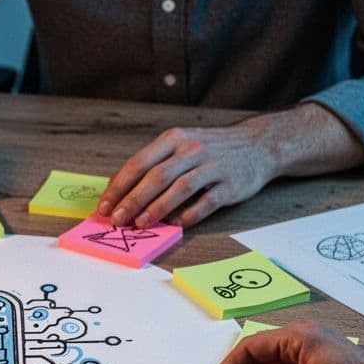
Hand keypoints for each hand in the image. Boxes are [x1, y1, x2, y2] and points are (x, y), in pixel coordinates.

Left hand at [98, 104, 363, 227]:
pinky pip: (206, 202)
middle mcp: (192, 149)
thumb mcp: (182, 144)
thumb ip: (155, 164)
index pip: (138, 163)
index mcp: (174, 139)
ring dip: (156, 209)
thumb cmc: (212, 149)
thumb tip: (120, 190)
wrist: (259, 145)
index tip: (104, 207)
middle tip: (116, 220)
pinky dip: (189, 214)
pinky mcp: (230, 184)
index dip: (119, 187)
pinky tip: (176, 224)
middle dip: (131, 201)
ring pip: (178, 188)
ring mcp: (212, 166)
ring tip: (140, 224)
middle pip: (155, 177)